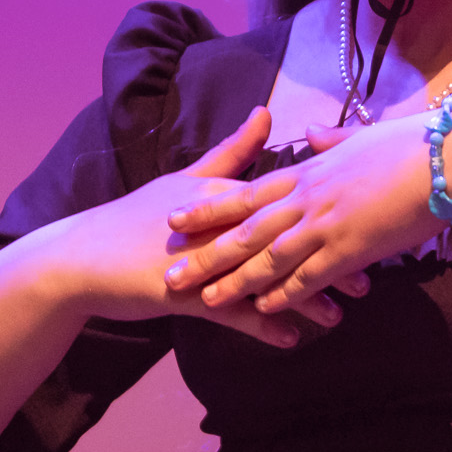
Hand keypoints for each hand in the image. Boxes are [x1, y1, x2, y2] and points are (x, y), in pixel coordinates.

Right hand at [39, 107, 355, 347]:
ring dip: (302, 299)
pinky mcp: (185, 293)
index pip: (281, 200)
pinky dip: (261, 326)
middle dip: (325, 258)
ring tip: (338, 316)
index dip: (322, 213)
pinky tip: (290, 340)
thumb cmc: (137, 219)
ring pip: (262, 279)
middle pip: (281, 240)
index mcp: (221, 194)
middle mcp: (217, 223)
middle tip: (368, 274)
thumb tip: (263, 111)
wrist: (83, 258)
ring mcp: (202, 259)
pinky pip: (231, 313)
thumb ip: (229, 152)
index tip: (361, 219)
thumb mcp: (186, 180)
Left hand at [161, 114, 442, 313]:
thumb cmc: (407, 146)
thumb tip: (313, 136)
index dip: (209, 207)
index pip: (247, 192)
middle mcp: (307, 199)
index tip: (176, 217)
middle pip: (246, 230)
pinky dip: (284, 293)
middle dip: (207, 252)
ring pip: (269, 258)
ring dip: (236, 280)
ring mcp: (326, 224)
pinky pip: (309, 276)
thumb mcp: (361, 138)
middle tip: (172, 272)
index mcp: (308, 171)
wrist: (442, 160)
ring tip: (205, 299)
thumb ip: (331, 142)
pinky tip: (263, 309)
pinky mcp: (350, 249)